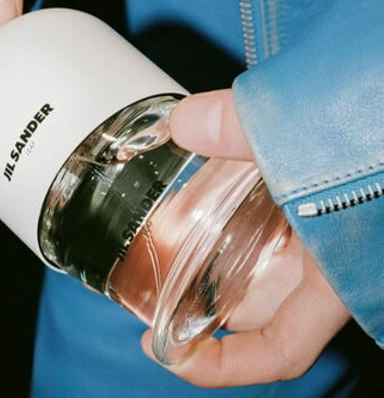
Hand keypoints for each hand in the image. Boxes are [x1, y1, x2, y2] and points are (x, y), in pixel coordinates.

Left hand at [141, 89, 350, 386]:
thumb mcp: (314, 134)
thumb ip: (243, 128)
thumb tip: (180, 126)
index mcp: (337, 274)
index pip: (281, 348)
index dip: (223, 366)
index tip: (164, 349)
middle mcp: (332, 262)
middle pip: (257, 302)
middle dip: (205, 292)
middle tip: (156, 263)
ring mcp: (327, 231)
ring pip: (262, 256)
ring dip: (218, 242)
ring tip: (173, 212)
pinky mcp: (321, 195)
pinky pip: (272, 214)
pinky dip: (239, 202)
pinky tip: (214, 168)